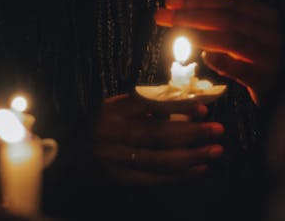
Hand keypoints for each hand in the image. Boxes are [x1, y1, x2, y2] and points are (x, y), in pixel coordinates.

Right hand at [93, 94, 223, 184]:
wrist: (66, 160)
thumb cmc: (96, 128)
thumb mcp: (113, 109)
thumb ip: (142, 106)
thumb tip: (184, 105)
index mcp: (111, 110)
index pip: (150, 105)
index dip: (179, 107)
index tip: (204, 107)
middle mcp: (112, 134)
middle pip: (158, 134)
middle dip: (193, 133)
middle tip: (218, 129)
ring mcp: (115, 160)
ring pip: (160, 160)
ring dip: (192, 156)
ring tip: (216, 151)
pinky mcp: (119, 180)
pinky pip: (156, 179)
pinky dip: (180, 176)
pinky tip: (199, 169)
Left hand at [155, 0, 280, 105]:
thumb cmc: (269, 57)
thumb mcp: (259, 29)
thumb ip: (245, 6)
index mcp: (268, 16)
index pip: (229, 3)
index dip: (198, 1)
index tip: (170, 2)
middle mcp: (271, 33)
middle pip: (227, 19)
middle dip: (192, 15)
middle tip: (163, 16)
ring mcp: (271, 57)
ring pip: (232, 40)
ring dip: (201, 35)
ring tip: (177, 33)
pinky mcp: (268, 81)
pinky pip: (242, 69)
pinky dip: (222, 62)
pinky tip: (205, 57)